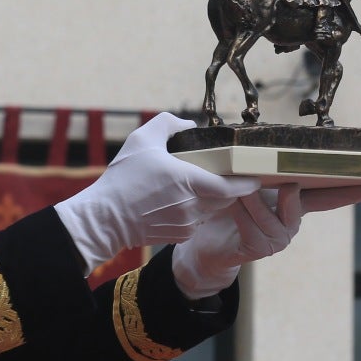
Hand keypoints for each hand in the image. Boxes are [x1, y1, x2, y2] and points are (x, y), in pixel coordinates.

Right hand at [55, 113, 259, 272]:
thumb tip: (189, 126)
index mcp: (188, 181)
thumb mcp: (141, 140)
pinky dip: (195, 212)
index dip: (247, 183)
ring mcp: (186, 224)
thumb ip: (168, 124)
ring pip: (211, 210)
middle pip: (225, 199)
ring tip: (197, 186)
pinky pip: (197, 222)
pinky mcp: (179, 236)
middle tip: (225, 174)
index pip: (230, 186)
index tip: (256, 177)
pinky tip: (178, 201)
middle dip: (229, 188)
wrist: (104, 218)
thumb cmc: (123, 179)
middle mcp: (192, 206)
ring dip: (210, 199)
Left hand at [171, 183, 360, 296]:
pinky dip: (245, 219)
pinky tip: (233, 208)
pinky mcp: (257, 250)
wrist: (199, 243)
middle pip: (306, 205)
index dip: (347, 190)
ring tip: (243, 191)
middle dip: (309, 195)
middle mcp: (288, 221)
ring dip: (259, 204)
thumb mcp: (239, 182)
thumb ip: (251, 167)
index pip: (323, 193)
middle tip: (303, 184)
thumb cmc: (222, 205)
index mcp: (289, 201)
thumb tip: (254, 145)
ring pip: (277, 220)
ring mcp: (275, 238)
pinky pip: (257, 234)